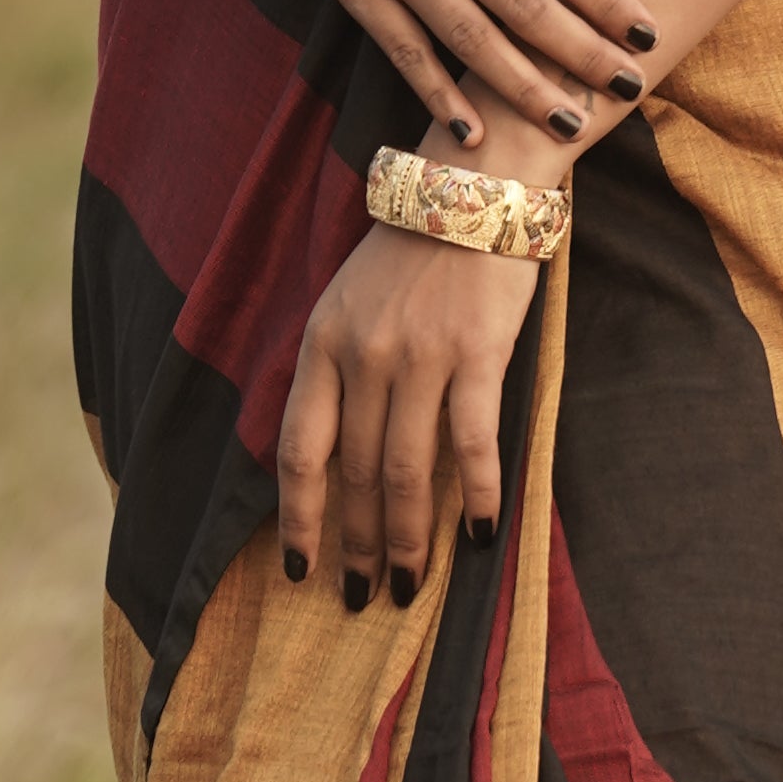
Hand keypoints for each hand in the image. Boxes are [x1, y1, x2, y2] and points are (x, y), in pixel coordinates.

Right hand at [238, 0, 655, 151]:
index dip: (607, 2)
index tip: (647, 36)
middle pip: (524, 6)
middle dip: (583, 55)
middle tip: (628, 88)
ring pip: (469, 39)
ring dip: (522, 89)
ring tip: (568, 125)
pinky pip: (402, 50)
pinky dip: (435, 94)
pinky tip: (470, 130)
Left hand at [278, 226, 543, 607]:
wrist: (474, 187)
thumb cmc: (410, 253)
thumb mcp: (347, 303)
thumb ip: (335, 371)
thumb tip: (328, 458)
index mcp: (322, 345)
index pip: (301, 451)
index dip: (300, 517)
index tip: (303, 566)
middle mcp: (365, 356)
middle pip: (358, 474)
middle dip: (360, 545)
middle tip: (368, 594)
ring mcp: (422, 357)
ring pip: (411, 472)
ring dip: (410, 539)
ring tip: (412, 583)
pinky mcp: (479, 354)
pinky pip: (474, 443)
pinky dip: (478, 495)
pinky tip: (482, 533)